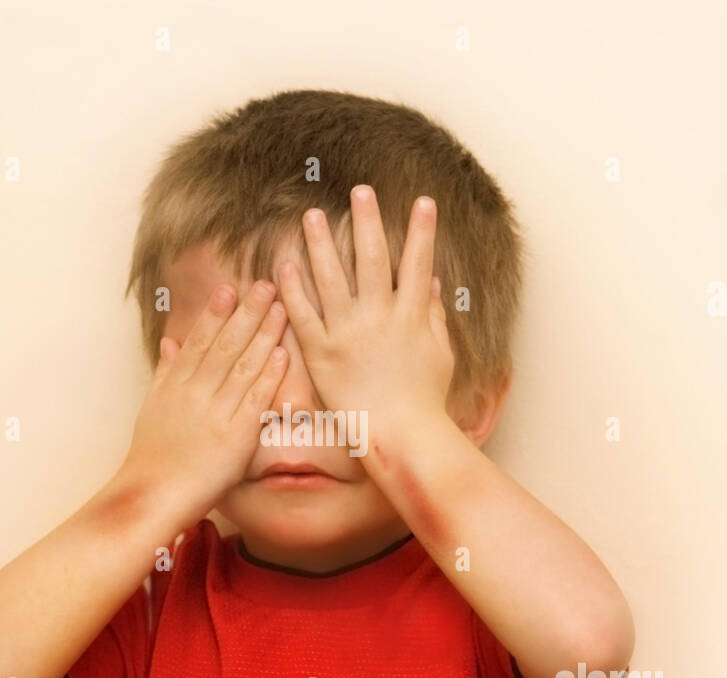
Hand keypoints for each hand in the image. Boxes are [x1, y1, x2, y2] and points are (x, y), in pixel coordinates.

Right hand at [120, 280, 288, 528]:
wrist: (152, 495)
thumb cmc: (151, 457)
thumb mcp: (151, 408)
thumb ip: (164, 372)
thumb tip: (170, 341)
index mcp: (175, 384)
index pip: (199, 341)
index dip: (216, 313)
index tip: (229, 288)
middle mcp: (195, 393)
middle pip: (225, 345)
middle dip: (246, 313)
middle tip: (265, 285)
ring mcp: (215, 413)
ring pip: (243, 366)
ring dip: (264, 335)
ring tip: (281, 309)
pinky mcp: (235, 436)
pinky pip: (255, 400)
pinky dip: (269, 376)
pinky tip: (283, 354)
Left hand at [276, 185, 453, 439]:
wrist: (399, 435)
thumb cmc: (425, 400)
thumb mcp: (441, 354)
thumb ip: (436, 316)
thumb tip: (434, 283)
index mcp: (412, 316)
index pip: (418, 262)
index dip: (422, 230)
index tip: (422, 200)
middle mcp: (380, 317)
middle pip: (372, 259)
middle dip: (368, 221)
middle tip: (359, 191)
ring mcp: (348, 334)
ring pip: (332, 279)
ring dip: (322, 243)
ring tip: (313, 215)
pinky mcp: (321, 354)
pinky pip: (304, 315)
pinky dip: (294, 289)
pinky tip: (285, 265)